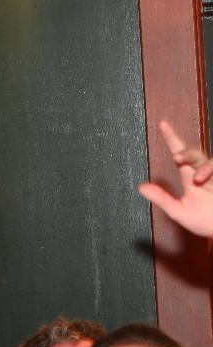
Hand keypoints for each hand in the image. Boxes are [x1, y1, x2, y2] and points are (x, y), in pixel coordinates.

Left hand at [139, 121, 212, 237]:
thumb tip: (140, 187)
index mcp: (190, 178)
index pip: (180, 155)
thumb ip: (162, 199)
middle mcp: (204, 174)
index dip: (172, 138)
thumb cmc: (206, 222)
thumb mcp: (179, 212)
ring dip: (204, 166)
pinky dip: (212, 170)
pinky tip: (205, 178)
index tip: (162, 124)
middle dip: (186, 153)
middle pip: (196, 154)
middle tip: (176, 157)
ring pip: (210, 160)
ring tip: (197, 179)